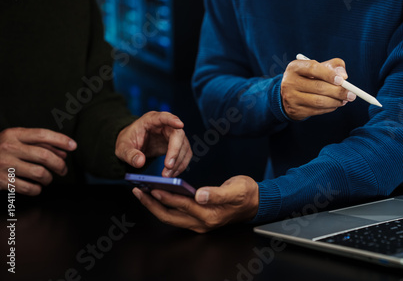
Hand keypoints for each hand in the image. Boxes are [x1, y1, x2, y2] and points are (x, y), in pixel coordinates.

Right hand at [0, 128, 76, 195]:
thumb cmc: (1, 150)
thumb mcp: (17, 140)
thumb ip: (41, 144)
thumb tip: (64, 152)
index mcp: (13, 134)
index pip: (42, 134)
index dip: (61, 140)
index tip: (74, 146)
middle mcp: (8, 148)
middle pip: (44, 156)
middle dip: (60, 165)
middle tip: (63, 170)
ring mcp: (4, 165)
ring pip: (39, 173)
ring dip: (49, 178)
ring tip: (48, 178)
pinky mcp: (1, 181)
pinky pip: (29, 188)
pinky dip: (37, 189)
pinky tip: (37, 187)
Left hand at [115, 111, 191, 176]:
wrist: (132, 146)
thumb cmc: (128, 142)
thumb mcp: (122, 148)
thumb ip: (130, 155)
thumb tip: (140, 162)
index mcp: (151, 120)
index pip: (164, 117)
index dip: (172, 119)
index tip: (180, 124)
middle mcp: (165, 126)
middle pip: (178, 134)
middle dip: (175, 151)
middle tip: (168, 167)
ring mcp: (173, 135)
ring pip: (184, 146)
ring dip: (178, 162)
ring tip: (167, 175)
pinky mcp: (177, 146)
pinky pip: (184, 154)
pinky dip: (180, 165)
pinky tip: (172, 173)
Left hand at [132, 175, 258, 232]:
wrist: (255, 202)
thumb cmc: (246, 194)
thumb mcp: (235, 190)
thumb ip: (217, 194)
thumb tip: (199, 194)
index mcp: (210, 215)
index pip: (183, 206)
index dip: (167, 197)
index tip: (153, 189)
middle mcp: (202, 223)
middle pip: (170, 216)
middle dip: (152, 205)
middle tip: (138, 191)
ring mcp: (199, 223)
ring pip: (171, 216)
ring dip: (155, 206)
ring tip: (143, 192)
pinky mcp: (198, 218)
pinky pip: (176, 214)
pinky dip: (164, 205)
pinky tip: (158, 195)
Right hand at [281, 58, 355, 120]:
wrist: (289, 94)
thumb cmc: (308, 77)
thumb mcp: (317, 67)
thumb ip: (333, 66)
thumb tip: (344, 76)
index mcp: (295, 68)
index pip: (313, 68)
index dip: (329, 74)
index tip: (342, 80)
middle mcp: (289, 82)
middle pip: (318, 87)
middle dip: (338, 91)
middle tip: (352, 94)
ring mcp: (291, 98)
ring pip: (318, 101)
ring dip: (336, 101)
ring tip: (345, 100)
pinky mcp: (295, 110)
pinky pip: (317, 110)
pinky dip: (329, 108)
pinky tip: (335, 104)